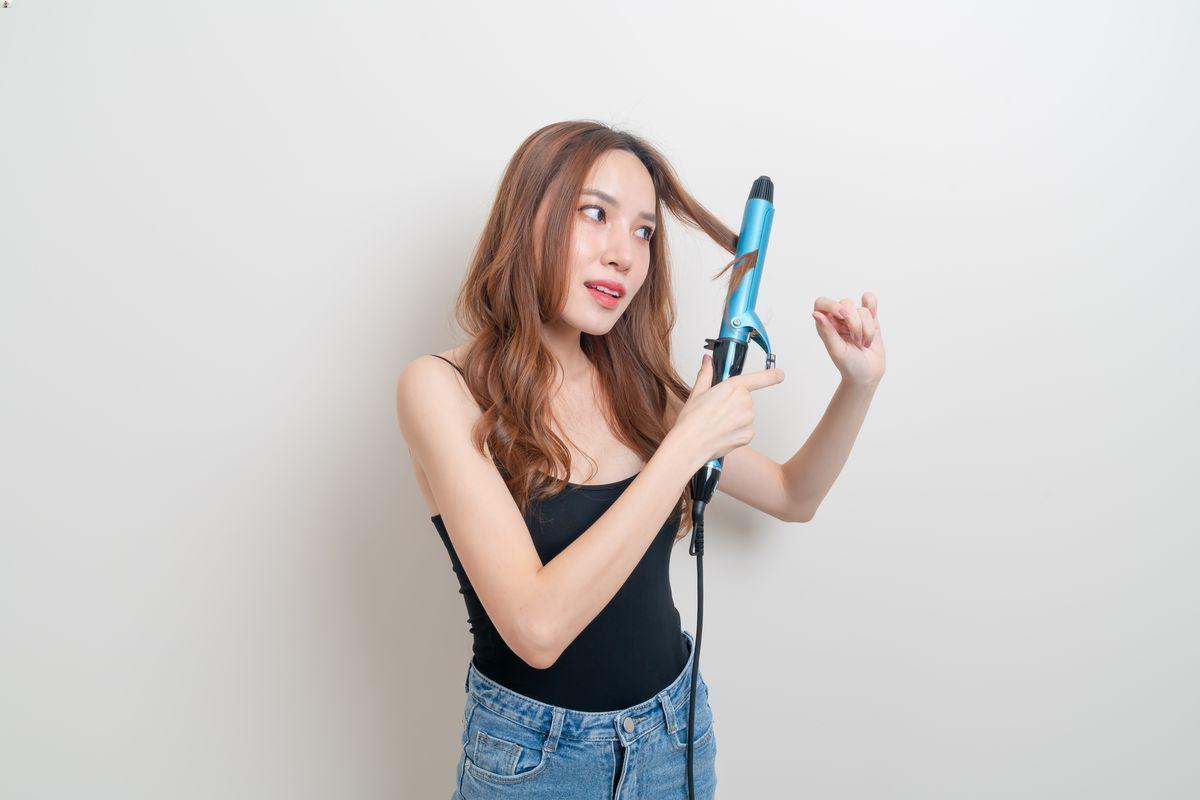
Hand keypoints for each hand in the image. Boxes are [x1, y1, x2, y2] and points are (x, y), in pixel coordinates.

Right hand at [669, 354, 786, 466]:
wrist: (690, 444)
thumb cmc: (692, 420)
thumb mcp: (697, 393)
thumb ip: (706, 374)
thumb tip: (707, 362)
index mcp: (733, 387)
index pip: (760, 378)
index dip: (772, 376)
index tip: (779, 374)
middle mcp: (745, 402)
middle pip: (745, 399)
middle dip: (734, 404)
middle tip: (717, 411)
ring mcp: (748, 420)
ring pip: (745, 416)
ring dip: (735, 418)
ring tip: (717, 424)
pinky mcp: (748, 435)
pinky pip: (745, 430)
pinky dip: (736, 431)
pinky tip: (723, 433)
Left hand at [812, 292, 885, 386]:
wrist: (867, 374)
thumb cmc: (849, 365)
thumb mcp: (837, 350)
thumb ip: (827, 331)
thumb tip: (815, 313)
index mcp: (825, 325)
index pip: (821, 303)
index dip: (832, 305)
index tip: (842, 316)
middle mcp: (838, 319)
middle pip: (846, 304)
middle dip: (855, 323)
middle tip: (856, 341)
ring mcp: (854, 317)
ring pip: (862, 309)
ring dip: (867, 328)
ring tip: (863, 342)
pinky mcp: (870, 317)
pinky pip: (870, 300)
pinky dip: (873, 306)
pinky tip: (874, 317)